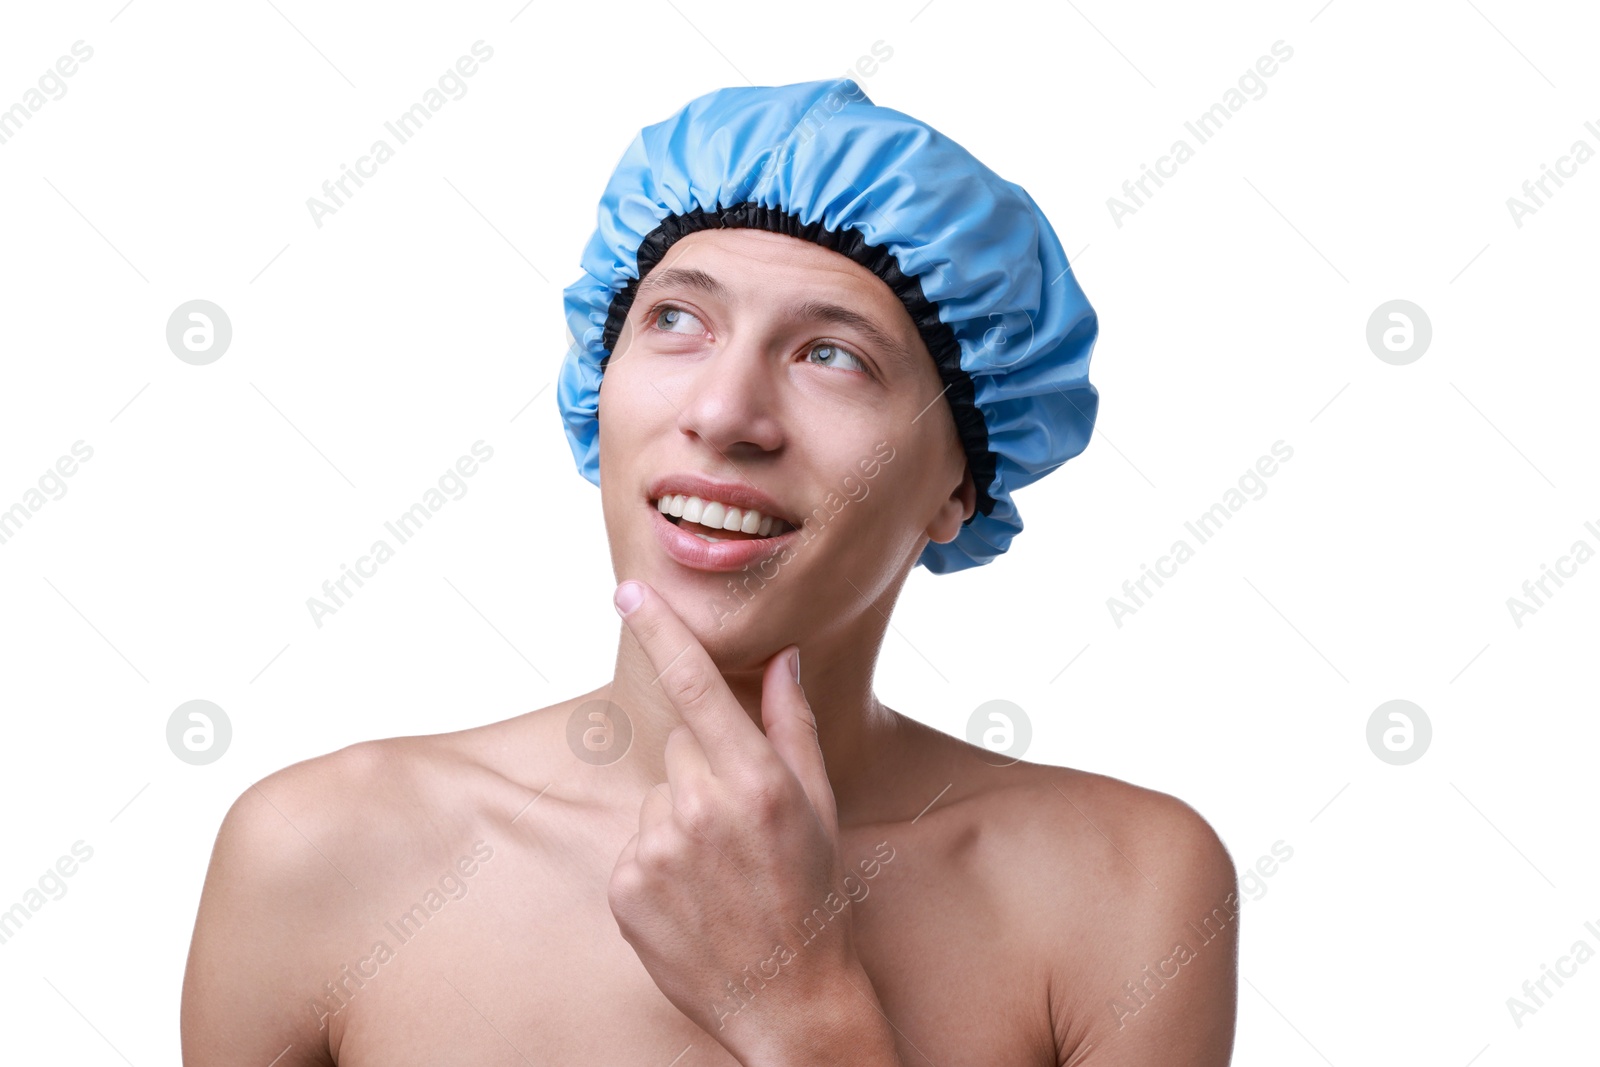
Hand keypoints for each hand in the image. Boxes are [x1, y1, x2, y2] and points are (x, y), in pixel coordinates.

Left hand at [608, 578, 868, 1062]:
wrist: (788, 999)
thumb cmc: (814, 898)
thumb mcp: (820, 807)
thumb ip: (794, 726)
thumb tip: (783, 657)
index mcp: (756, 782)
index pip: (699, 686)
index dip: (663, 632)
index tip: (629, 591)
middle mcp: (701, 809)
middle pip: (682, 748)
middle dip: (707, 773)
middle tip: (743, 831)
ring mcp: (657, 850)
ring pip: (658, 797)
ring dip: (682, 821)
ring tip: (720, 872)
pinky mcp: (625, 887)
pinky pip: (635, 845)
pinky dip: (657, 863)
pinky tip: (693, 897)